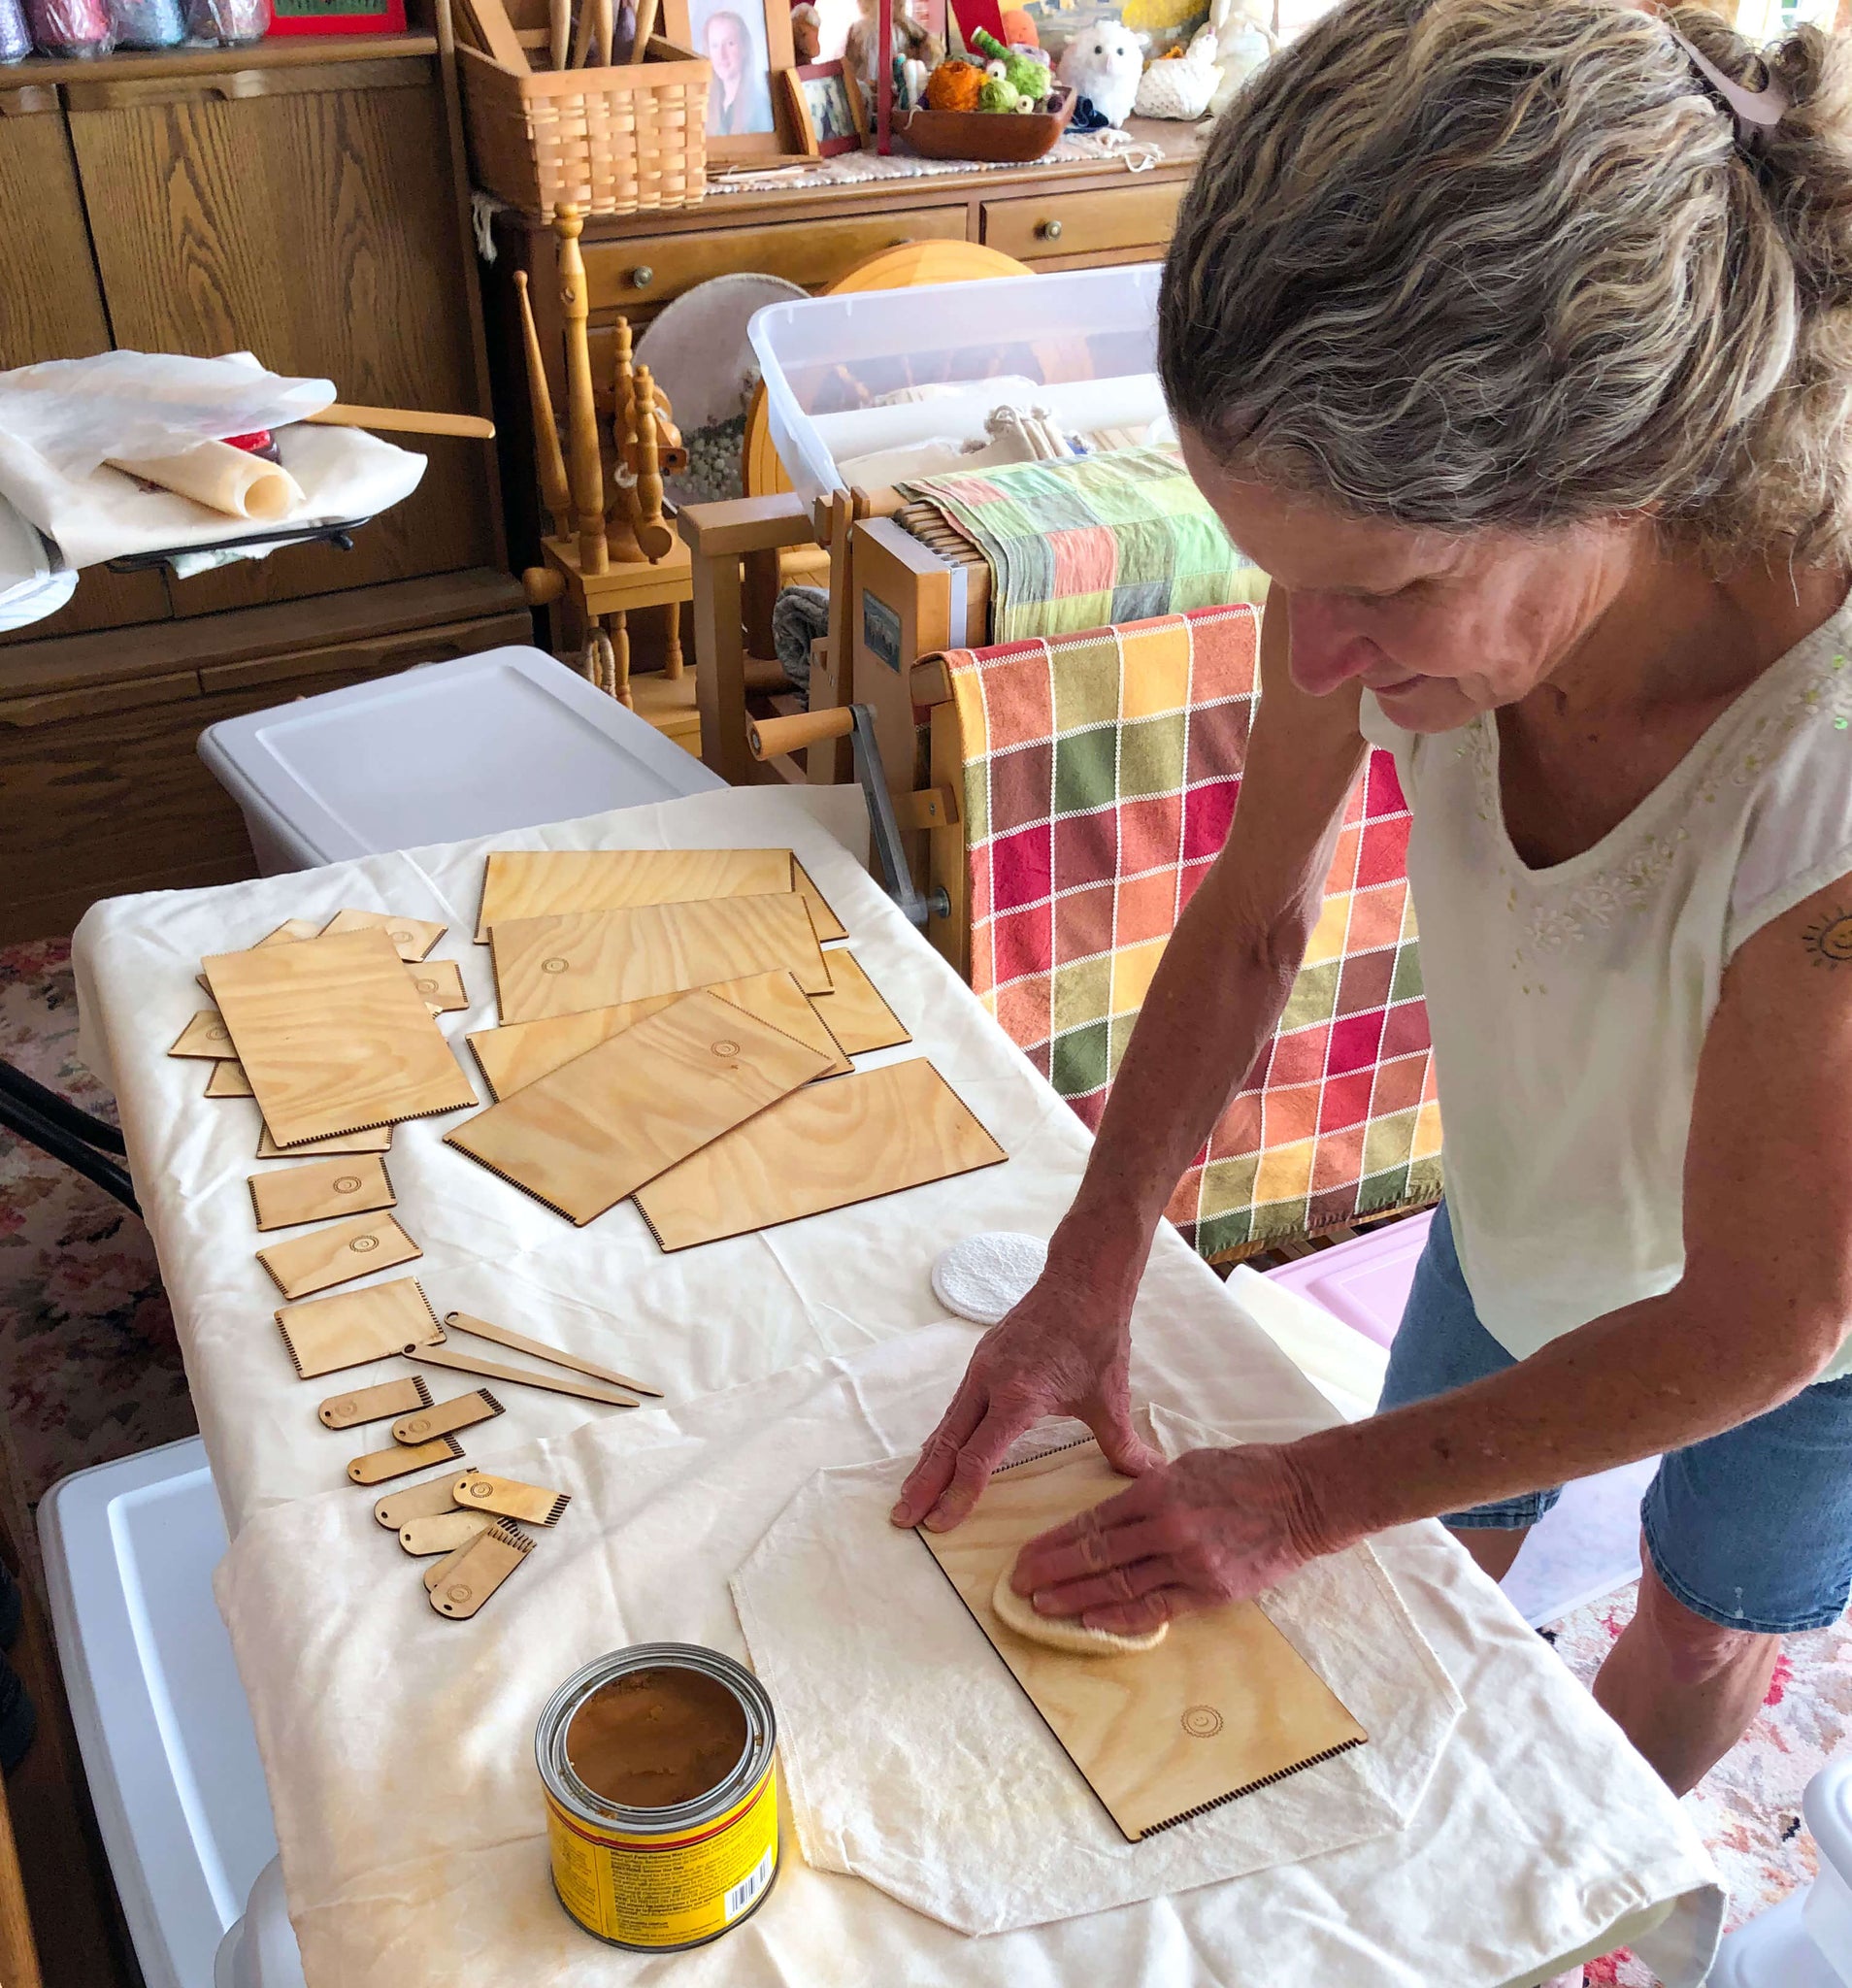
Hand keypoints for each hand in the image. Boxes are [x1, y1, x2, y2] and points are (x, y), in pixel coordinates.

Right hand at [889, 1255, 1156, 1532]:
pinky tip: (936, 1454)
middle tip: (902, 1519)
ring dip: (926, 1462)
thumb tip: (1149, 1476)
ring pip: (946, 1424)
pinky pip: (955, 1406)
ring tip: (909, 1495)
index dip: (959, 1494)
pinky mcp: (982, 1360)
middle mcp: (990, 1382)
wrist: (1082, 1281)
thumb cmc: (1096, 1338)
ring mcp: (981, 1369)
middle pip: (946, 1443)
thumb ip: (1123, 1442)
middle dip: (924, 1484)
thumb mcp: (1111, 1396)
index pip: (979, 1456)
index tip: (941, 1524)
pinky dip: (942, 1436)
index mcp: (1019, 1396)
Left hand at [1006, 1443, 1334, 1635]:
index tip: (1025, 1556)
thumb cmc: (1245, 1472)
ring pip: (1120, 1585)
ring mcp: (1190, 1562)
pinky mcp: (1212, 1590)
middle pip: (1097, 1555)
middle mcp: (1167, 1527)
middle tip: (1018, 1585)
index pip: (1092, 1522)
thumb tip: (1113, 1513)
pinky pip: (1158, 1609)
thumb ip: (1148, 1490)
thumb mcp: (1187, 1465)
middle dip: (1053, 1571)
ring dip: (1075, 1598)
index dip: (1054, 1542)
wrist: (1304, 1497)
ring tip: (1042, 1607)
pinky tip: (1091, 1623)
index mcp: (1157, 1490)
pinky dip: (1122, 1617)